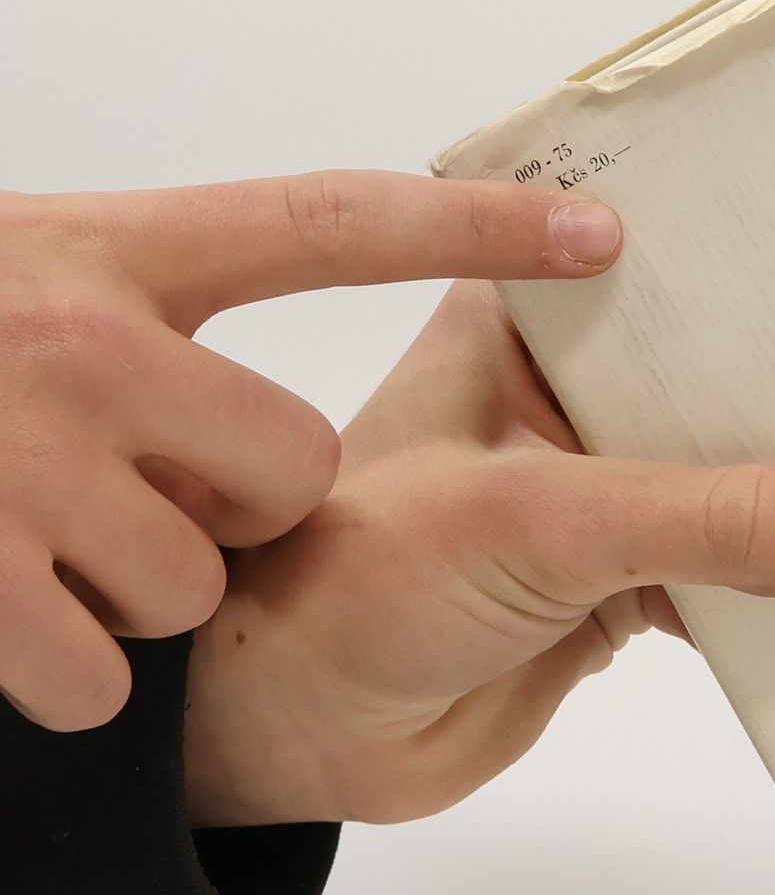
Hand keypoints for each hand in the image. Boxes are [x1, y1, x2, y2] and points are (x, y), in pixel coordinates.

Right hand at [0, 172, 622, 729]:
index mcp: (108, 251)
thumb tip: (318, 295)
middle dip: (250, 501)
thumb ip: (158, 284)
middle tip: (151, 482)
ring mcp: (16, 465)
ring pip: (196, 577)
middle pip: (293, 468)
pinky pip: (103, 669)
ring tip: (47, 528)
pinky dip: (72, 663)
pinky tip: (13, 603)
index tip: (597, 231)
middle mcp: (78, 346)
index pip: (331, 225)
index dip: (475, 226)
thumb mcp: (31, 263)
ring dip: (146, 581)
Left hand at [181, 283, 774, 828]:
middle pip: (726, 373)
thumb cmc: (360, 582)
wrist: (295, 736)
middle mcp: (571, 389)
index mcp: (526, 316)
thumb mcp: (542, 521)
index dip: (774, 260)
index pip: (673, 260)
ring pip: (737, 477)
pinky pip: (735, 572)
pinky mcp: (626, 580)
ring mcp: (602, 487)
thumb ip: (709, 521)